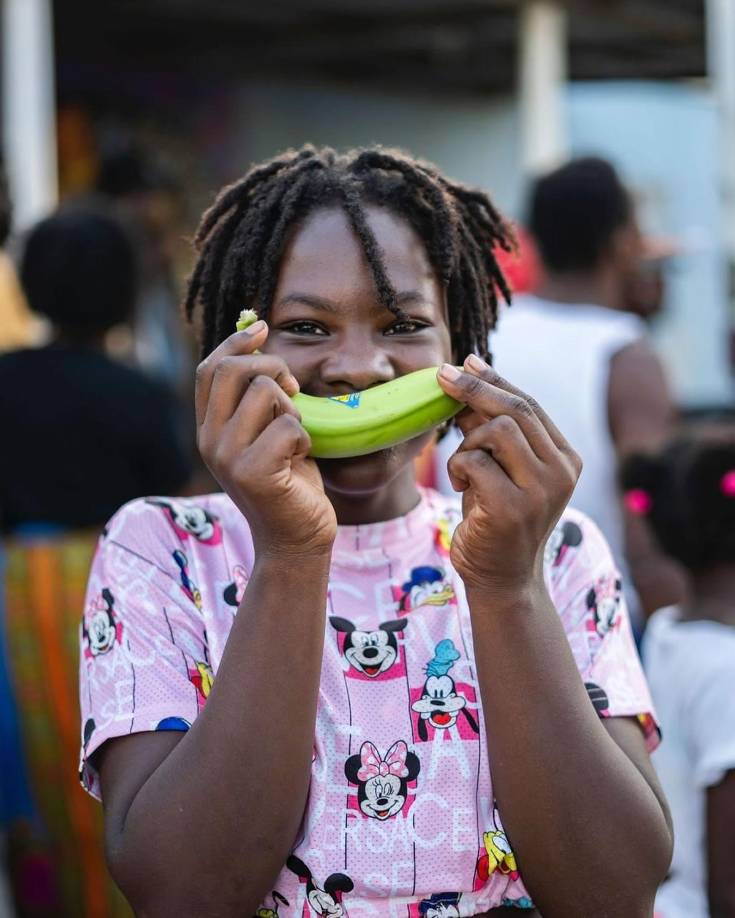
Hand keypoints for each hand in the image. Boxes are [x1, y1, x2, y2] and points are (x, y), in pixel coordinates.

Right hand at [195, 321, 336, 556]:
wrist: (297, 539)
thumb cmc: (290, 483)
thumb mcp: (266, 434)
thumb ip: (257, 400)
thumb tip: (261, 342)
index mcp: (208, 429)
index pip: (210, 368)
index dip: (236, 342)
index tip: (263, 326)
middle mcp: (208, 441)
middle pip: (231, 370)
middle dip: (271, 366)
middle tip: (293, 389)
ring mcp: (227, 458)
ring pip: (265, 392)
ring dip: (294, 410)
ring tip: (296, 439)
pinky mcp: (252, 473)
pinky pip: (289, 426)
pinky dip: (305, 439)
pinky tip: (301, 461)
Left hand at [436, 355, 581, 594]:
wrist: (502, 579)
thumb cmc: (495, 520)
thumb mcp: (498, 470)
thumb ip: (490, 432)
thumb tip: (465, 380)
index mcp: (564, 458)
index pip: (530, 405)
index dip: (496, 381)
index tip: (467, 362)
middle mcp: (561, 471)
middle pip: (516, 410)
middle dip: (474, 389)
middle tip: (441, 376)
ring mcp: (542, 491)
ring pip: (497, 430)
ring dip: (467, 443)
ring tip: (463, 470)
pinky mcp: (514, 508)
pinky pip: (475, 461)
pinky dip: (457, 467)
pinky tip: (461, 488)